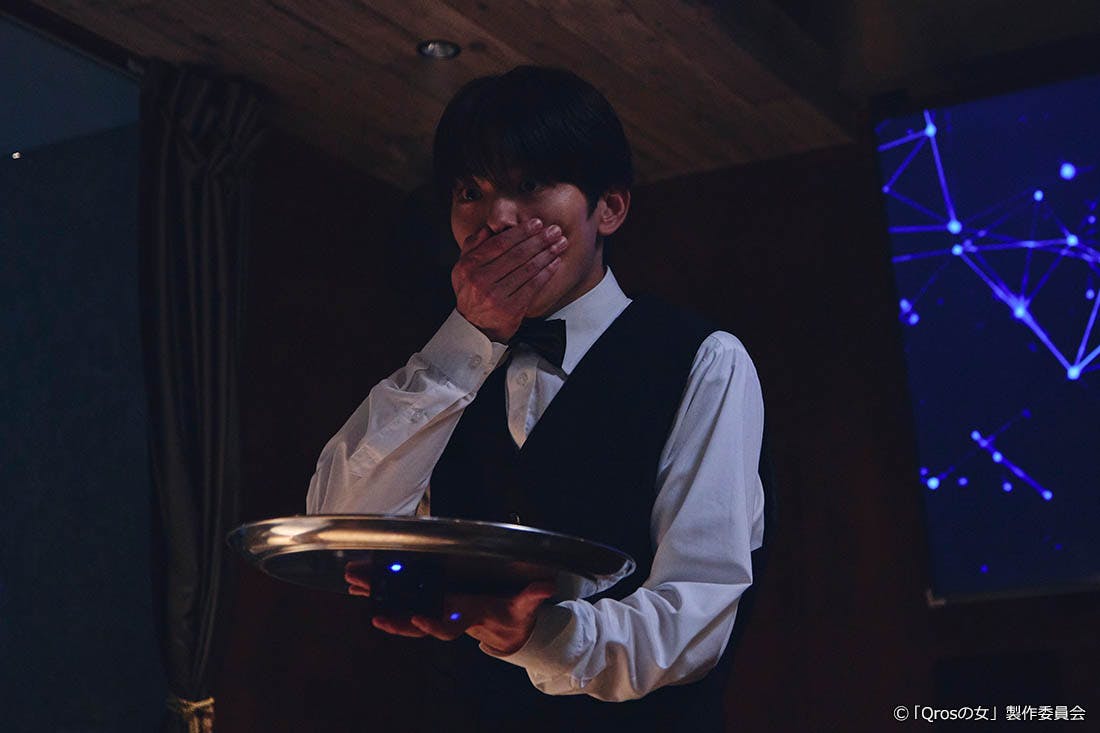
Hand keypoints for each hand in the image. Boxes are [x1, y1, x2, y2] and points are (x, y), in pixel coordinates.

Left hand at [345, 566, 555, 655]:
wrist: (504, 626)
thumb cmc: (510, 615)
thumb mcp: (524, 607)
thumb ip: (532, 596)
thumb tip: (546, 586)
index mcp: (465, 617)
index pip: (445, 626)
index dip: (431, 624)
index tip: (417, 618)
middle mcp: (445, 614)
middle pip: (413, 618)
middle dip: (392, 614)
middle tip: (371, 609)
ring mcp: (435, 607)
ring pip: (401, 605)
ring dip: (378, 596)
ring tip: (354, 586)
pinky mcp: (430, 599)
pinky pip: (402, 598)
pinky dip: (382, 591)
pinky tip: (361, 585)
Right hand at [451, 218, 567, 342]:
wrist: (475, 328)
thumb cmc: (472, 294)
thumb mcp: (462, 269)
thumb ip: (472, 246)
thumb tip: (488, 228)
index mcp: (468, 266)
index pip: (499, 243)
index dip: (521, 232)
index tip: (537, 223)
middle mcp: (480, 280)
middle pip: (516, 254)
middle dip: (539, 240)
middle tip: (555, 230)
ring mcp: (496, 295)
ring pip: (527, 269)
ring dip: (547, 254)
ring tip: (560, 243)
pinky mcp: (511, 309)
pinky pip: (533, 286)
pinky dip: (546, 272)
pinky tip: (555, 262)